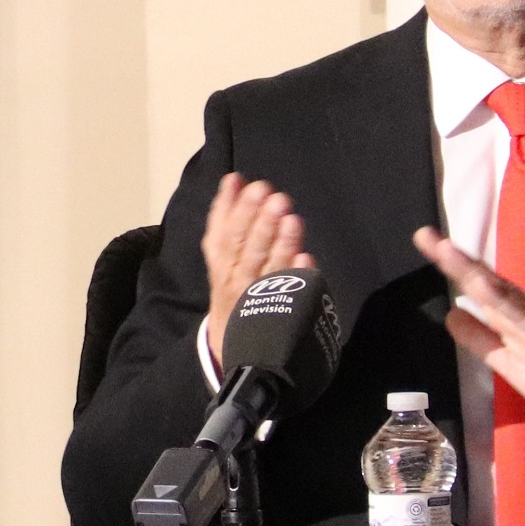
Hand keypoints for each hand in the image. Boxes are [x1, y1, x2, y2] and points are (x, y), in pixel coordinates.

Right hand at [202, 172, 318, 369]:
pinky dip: (296, 274)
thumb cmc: (230, 287)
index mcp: (219, 263)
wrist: (231, 346)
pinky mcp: (277, 313)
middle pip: (245, 249)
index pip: (223, 234)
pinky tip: (306, 256)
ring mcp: (256, 297)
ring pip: (266, 269)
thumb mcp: (219, 255)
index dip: (234, 209)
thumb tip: (234, 179)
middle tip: (277, 198)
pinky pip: (288, 294)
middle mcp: (234, 280)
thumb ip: (224, 217)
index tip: (248, 184)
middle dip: (260, 222)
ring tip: (293, 219)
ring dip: (280, 244)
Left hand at [413, 226, 524, 411]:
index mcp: (511, 317)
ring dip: (472, 271)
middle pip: (484, 281)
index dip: (452, 264)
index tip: (427, 241)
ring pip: (500, 292)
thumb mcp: (507, 362)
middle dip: (455, 259)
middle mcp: (522, 313)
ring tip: (445, 251)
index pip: (476, 285)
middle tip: (424, 236)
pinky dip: (503, 300)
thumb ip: (480, 339)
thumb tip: (453, 315)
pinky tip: (482, 286)